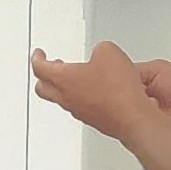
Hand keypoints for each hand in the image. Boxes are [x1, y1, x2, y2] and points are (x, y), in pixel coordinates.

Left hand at [28, 42, 166, 143]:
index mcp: (63, 79)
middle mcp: (66, 97)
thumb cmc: (117, 89)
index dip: (37, 58)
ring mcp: (78, 111)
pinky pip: (78, 107)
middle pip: (43, 88)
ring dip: (62, 88)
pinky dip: (79, 98)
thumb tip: (101, 55)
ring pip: (60, 99)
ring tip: (72, 78)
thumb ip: (99, 49)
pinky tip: (92, 92)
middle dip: (44, 76)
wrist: (132, 115)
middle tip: (49, 67)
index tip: (38, 54)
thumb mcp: (107, 52)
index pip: (40, 68)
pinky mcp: (92, 120)